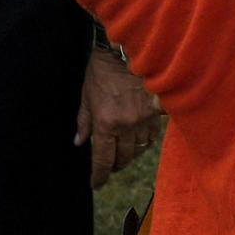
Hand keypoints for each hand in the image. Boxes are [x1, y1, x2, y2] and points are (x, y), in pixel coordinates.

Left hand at [73, 46, 161, 188]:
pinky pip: (152, 135)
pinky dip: (144, 141)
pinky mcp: (155, 111)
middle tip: (110, 167)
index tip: (96, 184)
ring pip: (139, 149)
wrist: (125, 49)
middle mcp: (125, 125)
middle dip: (115, 166)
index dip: (99, 176)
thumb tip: (79, 142)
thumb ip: (84, 122)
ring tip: (123, 152)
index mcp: (105, 123)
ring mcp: (143, 118)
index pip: (102, 159)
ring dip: (130, 154)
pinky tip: (138, 139)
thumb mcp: (86, 97)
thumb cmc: (101, 71)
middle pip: (123, 158)